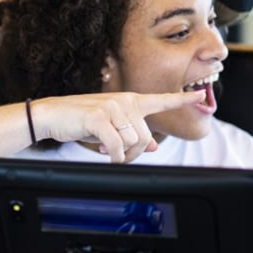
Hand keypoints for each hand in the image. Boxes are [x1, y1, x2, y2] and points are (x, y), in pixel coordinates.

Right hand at [29, 91, 205, 162]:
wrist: (53, 114)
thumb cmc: (81, 120)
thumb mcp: (110, 127)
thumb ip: (132, 133)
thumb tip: (153, 147)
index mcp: (129, 101)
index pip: (160, 100)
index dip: (181, 100)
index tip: (199, 96)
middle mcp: (124, 101)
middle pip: (145, 138)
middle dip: (134, 153)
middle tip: (119, 154)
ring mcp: (112, 107)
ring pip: (133, 143)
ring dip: (122, 154)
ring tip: (107, 149)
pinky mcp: (99, 117)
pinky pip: (117, 146)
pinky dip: (113, 156)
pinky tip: (105, 152)